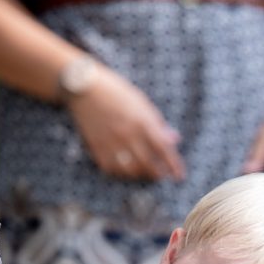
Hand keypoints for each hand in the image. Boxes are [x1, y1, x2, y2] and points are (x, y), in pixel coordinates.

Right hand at [69, 66, 185, 181]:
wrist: (83, 87)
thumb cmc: (116, 92)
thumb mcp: (141, 102)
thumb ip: (157, 123)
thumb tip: (174, 140)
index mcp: (141, 121)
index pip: (163, 149)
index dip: (173, 165)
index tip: (179, 175)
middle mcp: (128, 134)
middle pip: (148, 164)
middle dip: (158, 174)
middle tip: (162, 175)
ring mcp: (111, 142)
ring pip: (130, 170)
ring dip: (141, 175)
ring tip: (146, 173)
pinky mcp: (97, 147)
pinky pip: (111, 168)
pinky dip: (121, 173)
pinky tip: (126, 170)